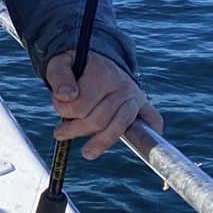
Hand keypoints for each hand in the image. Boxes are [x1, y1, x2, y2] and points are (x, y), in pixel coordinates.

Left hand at [46, 51, 162, 160]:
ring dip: (102, 141)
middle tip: (59, 133)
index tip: (58, 108)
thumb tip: (67, 97)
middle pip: (99, 119)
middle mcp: (122, 86)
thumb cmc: (75, 66)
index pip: (82, 105)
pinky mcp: (143, 105)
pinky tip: (142, 147)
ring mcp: (135, 96)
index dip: (65, 111)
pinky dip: (151, 132)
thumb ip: (59, 78)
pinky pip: (153, 120)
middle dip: (77, 129)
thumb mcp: (59, 64)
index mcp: (103, 74)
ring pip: (120, 125)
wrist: (96, 58)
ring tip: (87, 153)